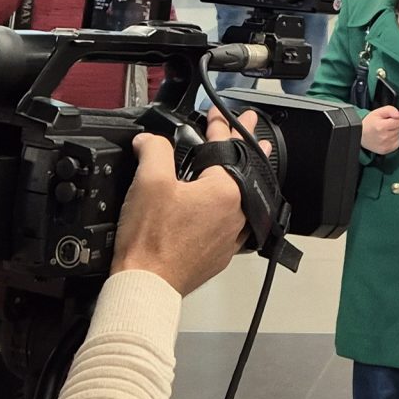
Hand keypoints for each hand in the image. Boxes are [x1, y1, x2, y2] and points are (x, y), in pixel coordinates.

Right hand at [114, 113, 249, 294]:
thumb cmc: (150, 242)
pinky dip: (232, 203)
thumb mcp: (148, 182)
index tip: (217, 113)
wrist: (147, 285)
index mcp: (225, 190)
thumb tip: (150, 140)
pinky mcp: (221, 252)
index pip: (224, 146)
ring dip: (243, 173)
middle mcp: (236, 213)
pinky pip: (234, 220)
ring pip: (243, 195)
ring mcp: (232, 235)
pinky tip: (225, 203)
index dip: (219, 124)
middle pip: (243, 169)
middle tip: (251, 126)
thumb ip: (153, 149)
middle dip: (245, 143)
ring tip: (250, 159)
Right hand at [361, 104, 398, 155]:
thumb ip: (390, 110)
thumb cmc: (369, 123)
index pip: (398, 121)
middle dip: (394, 125)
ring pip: (398, 135)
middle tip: (386, 125)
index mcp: (381, 126)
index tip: (389, 119)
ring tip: (385, 131)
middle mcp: (384, 137)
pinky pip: (397, 143)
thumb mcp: (378, 112)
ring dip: (394, 132)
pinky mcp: (385, 150)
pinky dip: (394, 140)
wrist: (360, 135)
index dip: (395, 118)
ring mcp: (385, 145)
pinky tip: (387, 137)